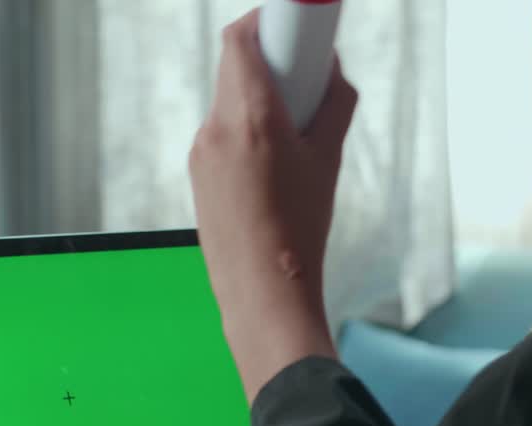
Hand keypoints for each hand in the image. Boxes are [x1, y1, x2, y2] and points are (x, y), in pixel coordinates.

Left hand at [189, 9, 358, 403]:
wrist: (263, 291)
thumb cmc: (300, 229)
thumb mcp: (329, 160)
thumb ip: (334, 104)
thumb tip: (331, 72)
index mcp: (252, 118)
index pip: (240, 37)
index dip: (264, 19)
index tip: (289, 23)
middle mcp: (217, 128)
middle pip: (234, 65)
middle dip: (269, 59)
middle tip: (302, 79)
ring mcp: (201, 151)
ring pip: (228, 99)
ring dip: (257, 98)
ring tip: (292, 135)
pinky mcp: (197, 173)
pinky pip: (221, 132)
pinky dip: (245, 129)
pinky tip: (271, 165)